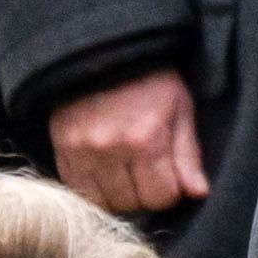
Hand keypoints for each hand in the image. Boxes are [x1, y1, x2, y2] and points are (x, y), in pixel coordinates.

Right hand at [46, 70, 208, 215]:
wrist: (106, 53)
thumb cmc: (152, 81)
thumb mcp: (181, 109)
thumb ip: (188, 155)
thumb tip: (198, 193)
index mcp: (146, 138)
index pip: (160, 197)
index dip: (169, 192)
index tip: (169, 179)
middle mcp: (110, 149)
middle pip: (130, 204)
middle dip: (143, 194)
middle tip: (147, 173)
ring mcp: (80, 150)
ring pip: (100, 202)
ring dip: (116, 195)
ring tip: (125, 172)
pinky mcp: (60, 149)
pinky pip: (75, 189)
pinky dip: (91, 187)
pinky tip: (103, 170)